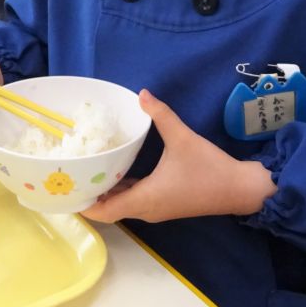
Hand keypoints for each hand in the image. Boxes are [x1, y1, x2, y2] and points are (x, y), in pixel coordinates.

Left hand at [81, 90, 276, 223]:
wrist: (239, 189)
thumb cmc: (209, 167)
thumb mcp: (183, 138)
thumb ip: (161, 115)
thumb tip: (143, 94)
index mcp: (145, 199)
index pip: (105, 211)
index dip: (84, 204)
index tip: (66, 190)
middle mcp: (147, 209)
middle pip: (110, 209)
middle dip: (90, 195)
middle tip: (71, 174)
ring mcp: (156, 208)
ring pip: (123, 205)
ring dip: (106, 192)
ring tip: (88, 170)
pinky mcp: (165, 203)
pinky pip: (136, 199)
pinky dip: (122, 189)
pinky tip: (116, 170)